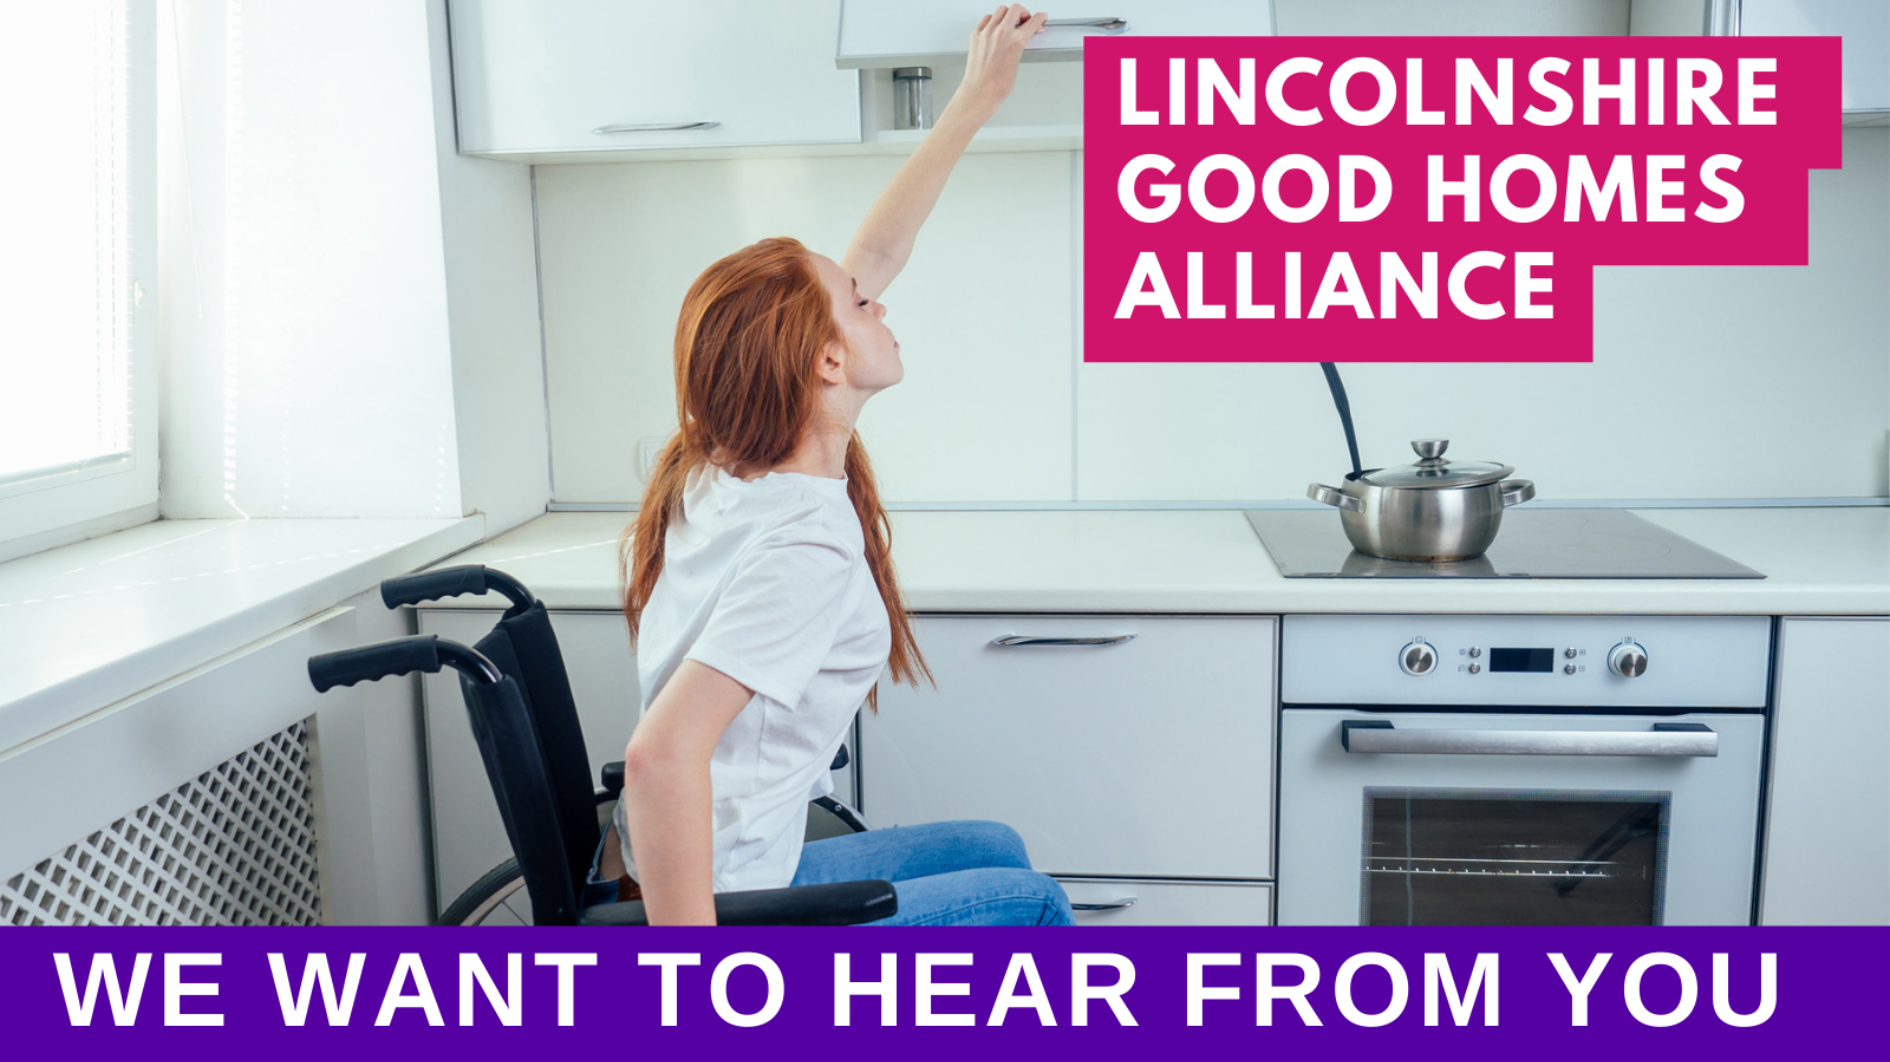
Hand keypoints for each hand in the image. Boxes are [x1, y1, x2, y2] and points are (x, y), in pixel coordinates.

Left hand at [955, 4, 1047, 120]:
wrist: (980, 92)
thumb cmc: (997, 85)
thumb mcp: (1017, 62)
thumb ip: (1020, 46)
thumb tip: (1023, 38)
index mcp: (1016, 41)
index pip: (1033, 21)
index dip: (1040, 18)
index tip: (1041, 17)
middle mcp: (1001, 33)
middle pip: (1016, 9)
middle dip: (1024, 13)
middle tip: (1025, 20)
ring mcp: (987, 32)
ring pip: (1001, 10)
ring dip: (1008, 14)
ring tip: (1010, 23)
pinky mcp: (976, 35)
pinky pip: (987, 18)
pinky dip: (993, 20)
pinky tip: (996, 27)